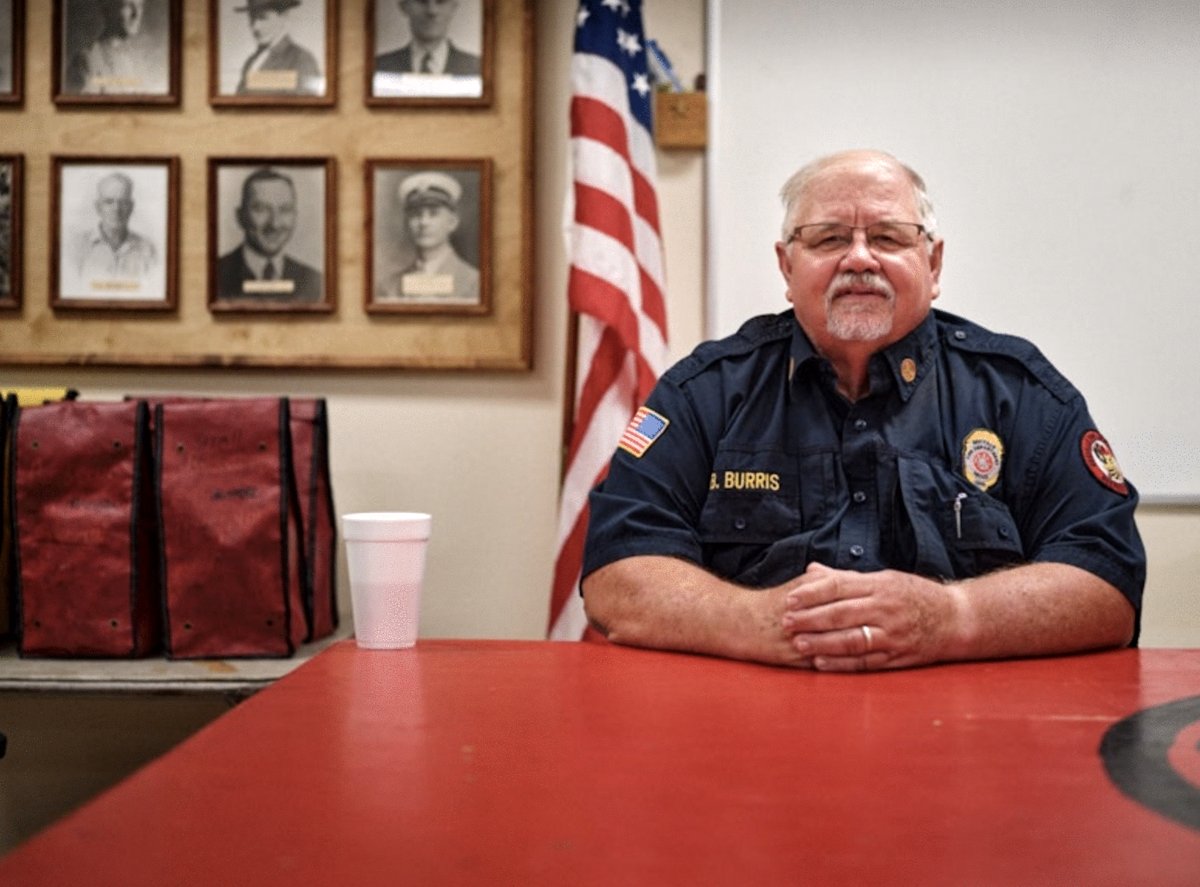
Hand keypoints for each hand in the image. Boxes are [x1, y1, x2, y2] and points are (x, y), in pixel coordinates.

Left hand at [780, 562, 961, 671]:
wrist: (956, 619)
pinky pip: (866, 662)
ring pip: (852, 639)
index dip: (812, 594)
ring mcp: (892, 635)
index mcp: (880, 586)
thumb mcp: (884, 578)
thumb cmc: (915, 595)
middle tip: (786, 622)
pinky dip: (842, 664)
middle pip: (842, 613)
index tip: (790, 599)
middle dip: (811, 618)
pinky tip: (821, 663)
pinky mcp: (897, 656)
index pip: (840, 587)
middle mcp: (886, 609)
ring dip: (822, 643)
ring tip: (799, 643)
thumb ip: (846, 578)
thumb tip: (812, 571)